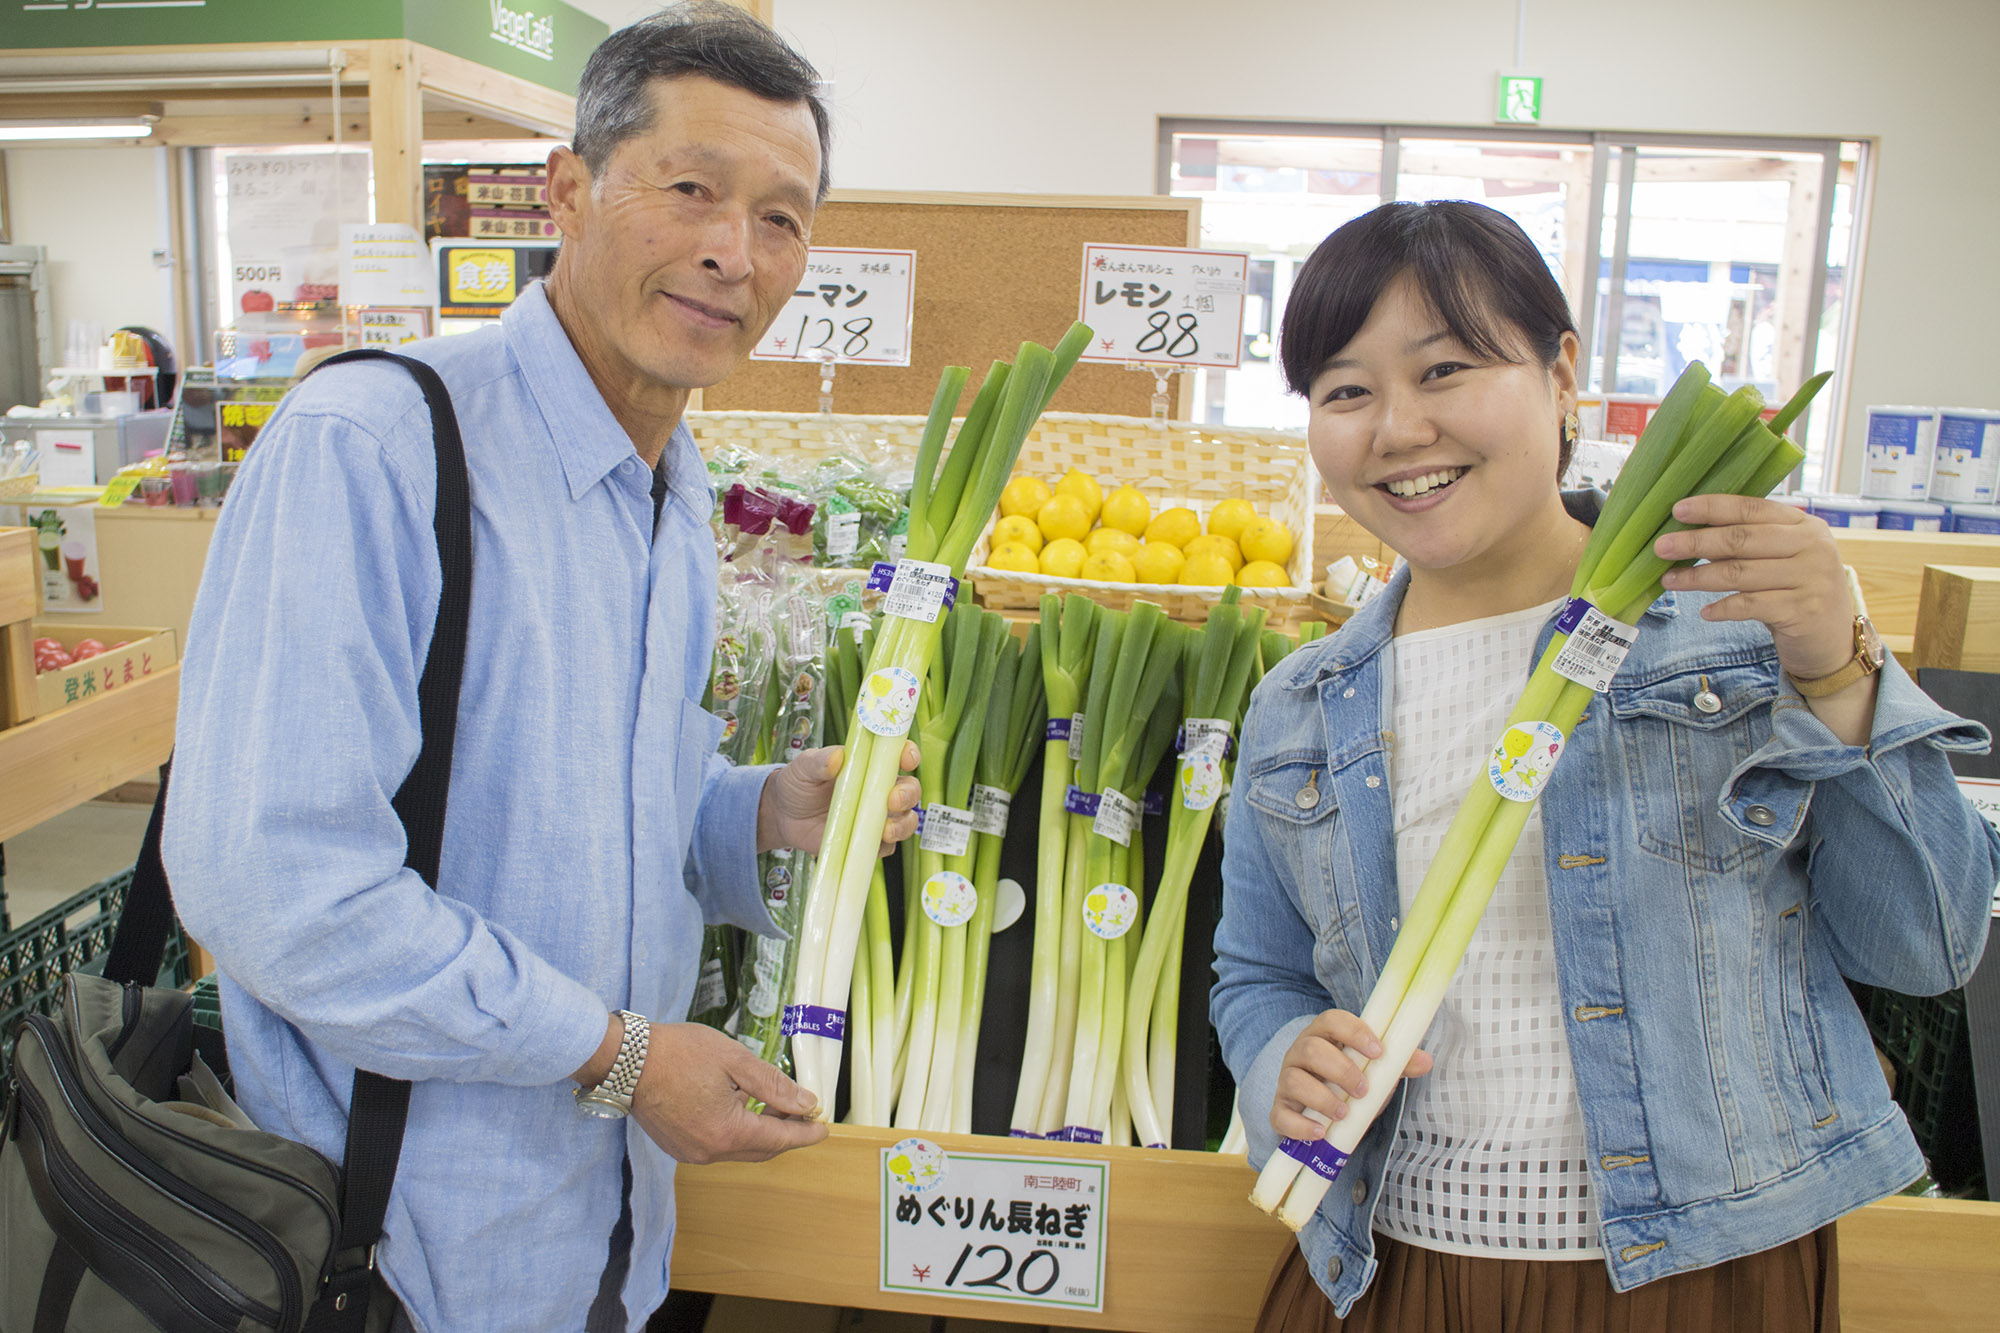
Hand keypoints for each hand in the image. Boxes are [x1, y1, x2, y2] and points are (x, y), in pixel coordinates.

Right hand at [628, 1021, 827, 1164]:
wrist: (625, 1060)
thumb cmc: (678, 1053)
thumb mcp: (735, 1061)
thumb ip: (773, 1085)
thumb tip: (805, 1104)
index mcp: (726, 1132)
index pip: (779, 1139)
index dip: (805, 1134)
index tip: (824, 1128)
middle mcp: (709, 1151)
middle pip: (761, 1149)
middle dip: (786, 1132)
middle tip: (803, 1112)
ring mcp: (690, 1152)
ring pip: (739, 1148)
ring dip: (761, 1131)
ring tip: (773, 1103)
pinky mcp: (677, 1146)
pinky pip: (718, 1146)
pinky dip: (737, 1132)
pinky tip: (740, 1107)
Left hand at [757, 743, 921, 856]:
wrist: (784, 816)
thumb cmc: (799, 783)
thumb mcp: (803, 766)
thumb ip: (819, 761)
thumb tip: (837, 757)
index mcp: (870, 765)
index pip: (899, 756)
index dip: (909, 755)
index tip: (907, 759)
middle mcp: (880, 790)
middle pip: (910, 790)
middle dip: (908, 795)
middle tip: (893, 800)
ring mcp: (876, 818)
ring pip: (905, 821)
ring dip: (903, 825)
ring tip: (887, 830)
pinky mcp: (868, 842)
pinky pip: (886, 847)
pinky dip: (883, 847)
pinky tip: (869, 845)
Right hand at [1272, 1010, 1431, 1141]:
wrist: (1323, 1112)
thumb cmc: (1349, 1082)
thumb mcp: (1374, 1071)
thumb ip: (1398, 1063)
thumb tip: (1426, 1061)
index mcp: (1323, 1035)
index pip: (1332, 1020)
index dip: (1354, 1032)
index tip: (1378, 1052)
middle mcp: (1299, 1054)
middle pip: (1311, 1049)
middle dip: (1340, 1069)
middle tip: (1363, 1090)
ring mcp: (1287, 1082)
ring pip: (1293, 1081)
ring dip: (1322, 1098)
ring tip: (1344, 1113)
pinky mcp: (1280, 1111)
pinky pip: (1281, 1117)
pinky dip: (1301, 1126)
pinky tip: (1321, 1133)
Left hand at [1654, 496, 1855, 679]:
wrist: (1833, 640)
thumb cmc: (1797, 592)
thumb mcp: (1784, 558)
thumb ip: (1752, 541)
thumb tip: (1692, 528)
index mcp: (1805, 525)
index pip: (1753, 508)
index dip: (1714, 507)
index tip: (1678, 509)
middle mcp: (1812, 547)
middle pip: (1743, 539)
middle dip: (1697, 542)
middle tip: (1661, 547)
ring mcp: (1811, 578)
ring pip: (1741, 573)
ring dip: (1699, 577)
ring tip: (1669, 580)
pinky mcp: (1804, 610)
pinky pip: (1751, 605)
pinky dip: (1723, 608)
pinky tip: (1704, 612)